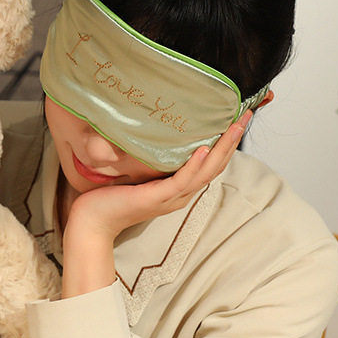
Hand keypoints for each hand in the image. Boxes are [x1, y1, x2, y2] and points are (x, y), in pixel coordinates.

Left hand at [61, 112, 251, 296]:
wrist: (91, 223)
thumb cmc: (108, 198)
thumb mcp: (136, 175)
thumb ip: (149, 161)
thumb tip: (152, 133)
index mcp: (177, 190)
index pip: (209, 166)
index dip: (226, 144)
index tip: (236, 120)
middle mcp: (179, 195)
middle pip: (215, 167)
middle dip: (232, 141)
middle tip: (246, 115)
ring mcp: (169, 198)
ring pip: (205, 172)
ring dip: (222, 148)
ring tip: (234, 126)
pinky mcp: (155, 198)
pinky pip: (181, 181)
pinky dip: (194, 165)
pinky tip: (204, 148)